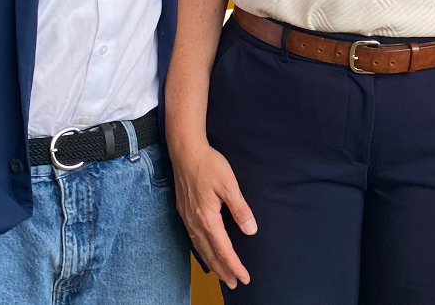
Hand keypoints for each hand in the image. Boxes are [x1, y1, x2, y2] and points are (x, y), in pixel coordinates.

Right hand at [168, 135, 256, 289]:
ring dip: (212, 263)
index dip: (235, 265)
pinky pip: (193, 239)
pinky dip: (202, 251)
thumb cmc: (209, 165)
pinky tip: (206, 251)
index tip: (245, 278)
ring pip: (200, 248)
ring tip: (222, 274)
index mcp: (207, 218)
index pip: (223, 249)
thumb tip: (250, 230)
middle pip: (210, 254)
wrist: (185, 151)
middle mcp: (195, 222)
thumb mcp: (229, 185)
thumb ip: (240, 209)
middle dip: (223, 271)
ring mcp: (187, 218)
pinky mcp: (183, 211)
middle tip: (234, 283)